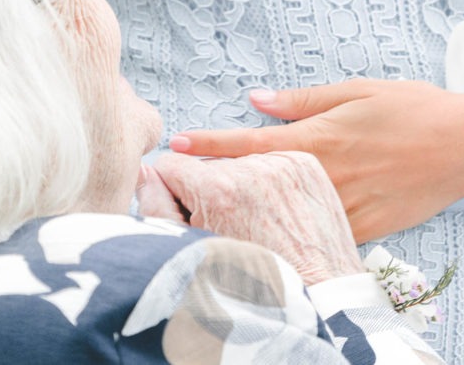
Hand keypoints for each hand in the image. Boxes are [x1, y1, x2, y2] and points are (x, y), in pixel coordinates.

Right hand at [139, 151, 362, 284]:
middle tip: (228, 231)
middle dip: (208, 191)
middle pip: (206, 165)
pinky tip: (275, 215)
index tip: (188, 216)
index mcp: (218, 189)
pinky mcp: (306, 165)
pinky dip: (268, 182)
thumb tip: (146, 173)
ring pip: (239, 162)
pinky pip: (270, 160)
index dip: (173, 193)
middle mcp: (252, 168)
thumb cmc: (255, 293)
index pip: (171, 163)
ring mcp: (283, 163)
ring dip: (239, 185)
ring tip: (256, 226)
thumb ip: (157, 208)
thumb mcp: (191, 256)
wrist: (318, 303)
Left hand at [170, 79, 463, 242]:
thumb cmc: (414, 108)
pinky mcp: (367, 230)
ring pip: (287, 215)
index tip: (177, 145)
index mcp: (324, 138)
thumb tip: (257, 99)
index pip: (253, 145)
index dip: (212, 146)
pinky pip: (321, 232)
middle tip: (178, 181)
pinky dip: (293, 228)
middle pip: (262, 187)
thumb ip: (304, 99)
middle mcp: (330, 178)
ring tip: (212, 205)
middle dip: (219, 184)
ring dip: (250, 210)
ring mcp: (348, 209)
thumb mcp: (358, 89)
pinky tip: (272, 225)